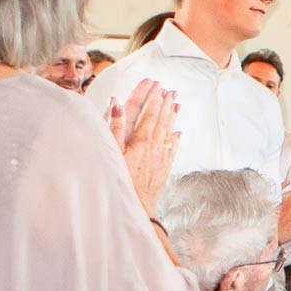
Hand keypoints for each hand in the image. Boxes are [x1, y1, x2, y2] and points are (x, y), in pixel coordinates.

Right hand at [108, 83, 179, 214]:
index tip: (156, 86)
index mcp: (140, 140)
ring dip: (172, 116)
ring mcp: (160, 156)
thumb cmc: (120, 179)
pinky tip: (178, 132)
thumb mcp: (112, 152)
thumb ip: (114, 127)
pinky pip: (172, 149)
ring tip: (177, 104)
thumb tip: (116, 104)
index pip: (148, 113)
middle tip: (170, 90)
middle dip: (165, 103)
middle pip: (160, 119)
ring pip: (168, 131)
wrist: (136, 204)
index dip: (152, 98)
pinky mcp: (164, 167)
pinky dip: (175, 138)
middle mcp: (153, 146)